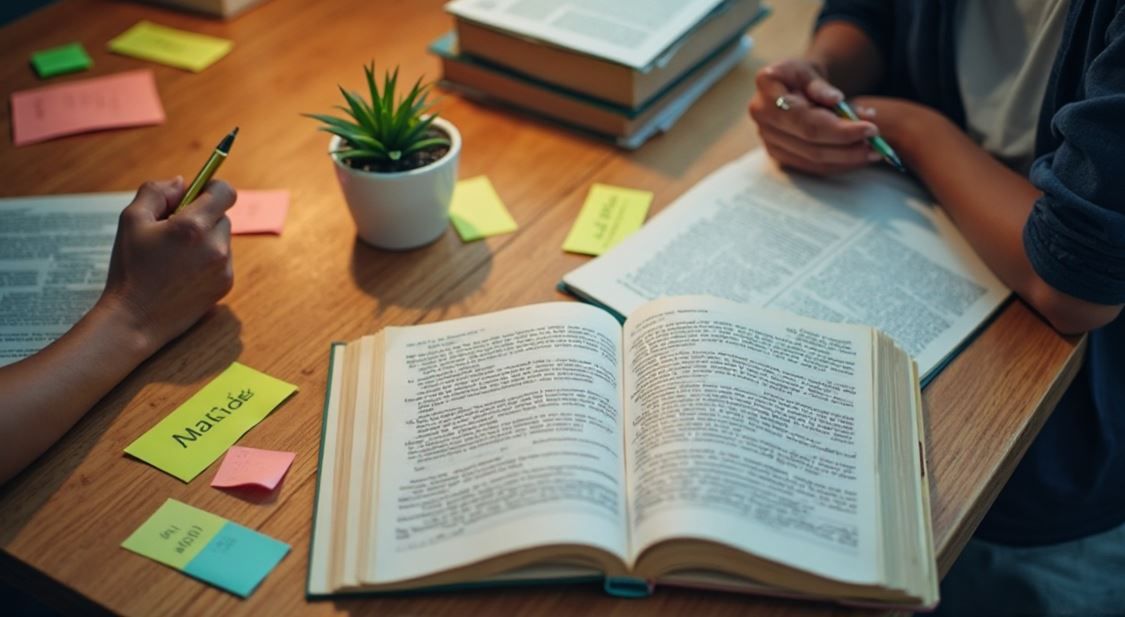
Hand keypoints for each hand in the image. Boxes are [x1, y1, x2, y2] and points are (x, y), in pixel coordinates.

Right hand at [99, 177, 236, 353]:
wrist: (135, 319)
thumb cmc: (129, 268)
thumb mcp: (131, 220)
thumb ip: (157, 192)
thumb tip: (182, 183)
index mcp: (192, 226)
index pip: (225, 192)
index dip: (212, 187)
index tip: (198, 192)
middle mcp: (215, 246)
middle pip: (221, 215)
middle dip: (201, 216)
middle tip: (173, 229)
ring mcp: (224, 267)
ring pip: (222, 238)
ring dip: (205, 239)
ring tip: (175, 255)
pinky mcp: (226, 284)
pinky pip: (222, 259)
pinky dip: (208, 259)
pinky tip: (183, 272)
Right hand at [749, 59, 881, 175]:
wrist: (789, 85)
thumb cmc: (801, 74)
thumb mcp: (810, 68)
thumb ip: (820, 84)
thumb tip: (836, 100)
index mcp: (767, 90)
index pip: (807, 122)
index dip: (840, 129)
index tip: (871, 128)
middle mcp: (761, 118)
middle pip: (811, 145)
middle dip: (848, 147)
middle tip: (878, 145)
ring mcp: (768, 140)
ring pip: (812, 160)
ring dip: (846, 159)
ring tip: (873, 152)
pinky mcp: (778, 153)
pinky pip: (810, 166)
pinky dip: (836, 164)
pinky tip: (857, 157)